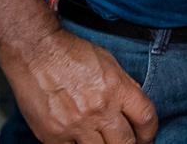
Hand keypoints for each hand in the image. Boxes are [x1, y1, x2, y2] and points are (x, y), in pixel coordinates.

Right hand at [0, 27, 157, 143]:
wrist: (36, 52)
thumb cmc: (72, 54)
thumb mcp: (109, 63)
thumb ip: (124, 88)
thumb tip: (135, 110)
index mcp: (116, 89)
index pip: (146, 119)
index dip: (150, 133)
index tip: (146, 137)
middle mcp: (99, 109)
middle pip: (126, 143)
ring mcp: (75, 125)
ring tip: (104, 143)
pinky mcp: (53, 136)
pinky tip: (81, 142)